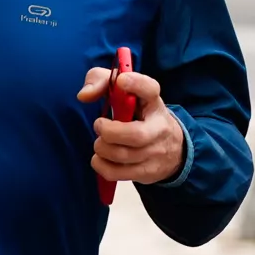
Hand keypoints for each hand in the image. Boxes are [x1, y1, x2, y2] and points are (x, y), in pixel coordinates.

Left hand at [78, 63, 186, 185]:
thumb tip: (84, 96)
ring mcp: (155, 152)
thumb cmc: (138, 116)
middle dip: (109, 132)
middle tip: (100, 126)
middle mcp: (159, 128)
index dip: (136, 83)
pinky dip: (100, 165)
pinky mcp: (147, 172)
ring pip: (122, 155)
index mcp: (153, 103)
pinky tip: (101, 157)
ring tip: (102, 142)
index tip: (121, 81)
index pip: (151, 89)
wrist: (171, 148)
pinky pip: (116, 173)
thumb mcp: (125, 94)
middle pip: (135, 135)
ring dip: (102, 148)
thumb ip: (101, 82)